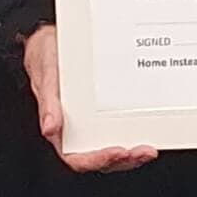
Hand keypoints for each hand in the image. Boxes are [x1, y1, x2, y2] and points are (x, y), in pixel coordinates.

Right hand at [22, 24, 157, 174]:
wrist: (53, 37)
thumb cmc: (46, 55)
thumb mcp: (47, 72)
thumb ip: (48, 101)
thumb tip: (50, 128)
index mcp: (59, 127)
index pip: (77, 156)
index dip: (98, 159)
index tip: (118, 152)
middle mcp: (77, 128)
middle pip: (101, 156)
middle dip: (124, 160)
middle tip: (144, 152)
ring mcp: (92, 120)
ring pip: (113, 145)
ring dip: (131, 153)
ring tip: (149, 149)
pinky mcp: (104, 108)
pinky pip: (120, 125)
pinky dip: (134, 130)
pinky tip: (149, 126)